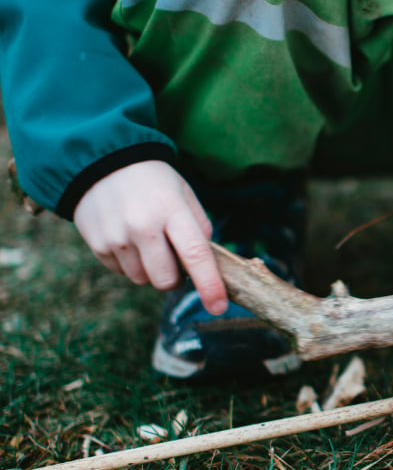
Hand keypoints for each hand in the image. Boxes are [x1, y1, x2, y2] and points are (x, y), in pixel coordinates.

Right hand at [73, 161, 227, 314]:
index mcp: (172, 210)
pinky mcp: (97, 245)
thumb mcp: (183, 193)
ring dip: (151, 270)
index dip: (209, 285)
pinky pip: (122, 273)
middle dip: (176, 278)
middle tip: (174, 258)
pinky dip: (130, 264)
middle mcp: (143, 226)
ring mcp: (117, 237)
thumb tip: (206, 263)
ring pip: (143, 280)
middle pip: (166, 279)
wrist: (99, 162)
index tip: (218, 307)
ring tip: (147, 241)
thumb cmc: (152, 181)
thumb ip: (199, 227)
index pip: (195, 254)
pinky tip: (128, 238)